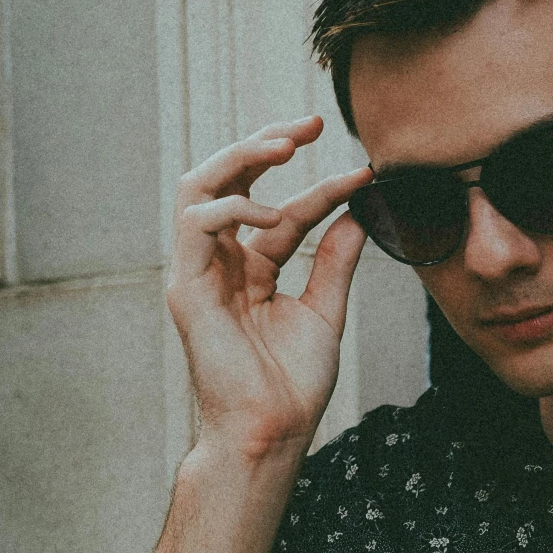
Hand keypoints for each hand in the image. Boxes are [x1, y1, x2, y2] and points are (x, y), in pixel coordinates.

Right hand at [165, 115, 370, 461]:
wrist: (273, 430)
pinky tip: (272, 215)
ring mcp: (199, 271)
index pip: (286, 211)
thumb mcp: (325, 311)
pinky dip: (234, 206)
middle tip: (312, 122)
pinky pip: (196, 222)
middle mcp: (221, 263)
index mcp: (252, 269)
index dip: (324, 187)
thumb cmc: (294, 384)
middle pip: (230, 180)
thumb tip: (360, 215)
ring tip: (287, 146)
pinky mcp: (185, 285)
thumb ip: (335, 262)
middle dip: (267, 142)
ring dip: (242, 156)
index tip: (366, 174)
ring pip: (201, 185)